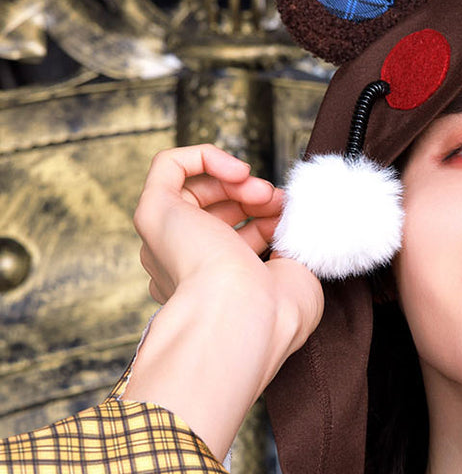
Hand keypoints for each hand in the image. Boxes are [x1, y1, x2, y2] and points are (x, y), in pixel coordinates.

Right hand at [124, 145, 321, 456]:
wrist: (244, 317)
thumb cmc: (275, 313)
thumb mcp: (296, 277)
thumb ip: (289, 249)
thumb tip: (290, 223)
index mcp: (213, 288)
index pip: (235, 241)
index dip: (267, 222)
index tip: (290, 222)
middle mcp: (183, 265)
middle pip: (215, 213)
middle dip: (255, 200)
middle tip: (279, 203)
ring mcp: (166, 240)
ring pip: (195, 190)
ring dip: (237, 181)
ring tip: (264, 191)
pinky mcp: (154, 214)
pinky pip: (169, 166)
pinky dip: (206, 157)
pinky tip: (238, 170)